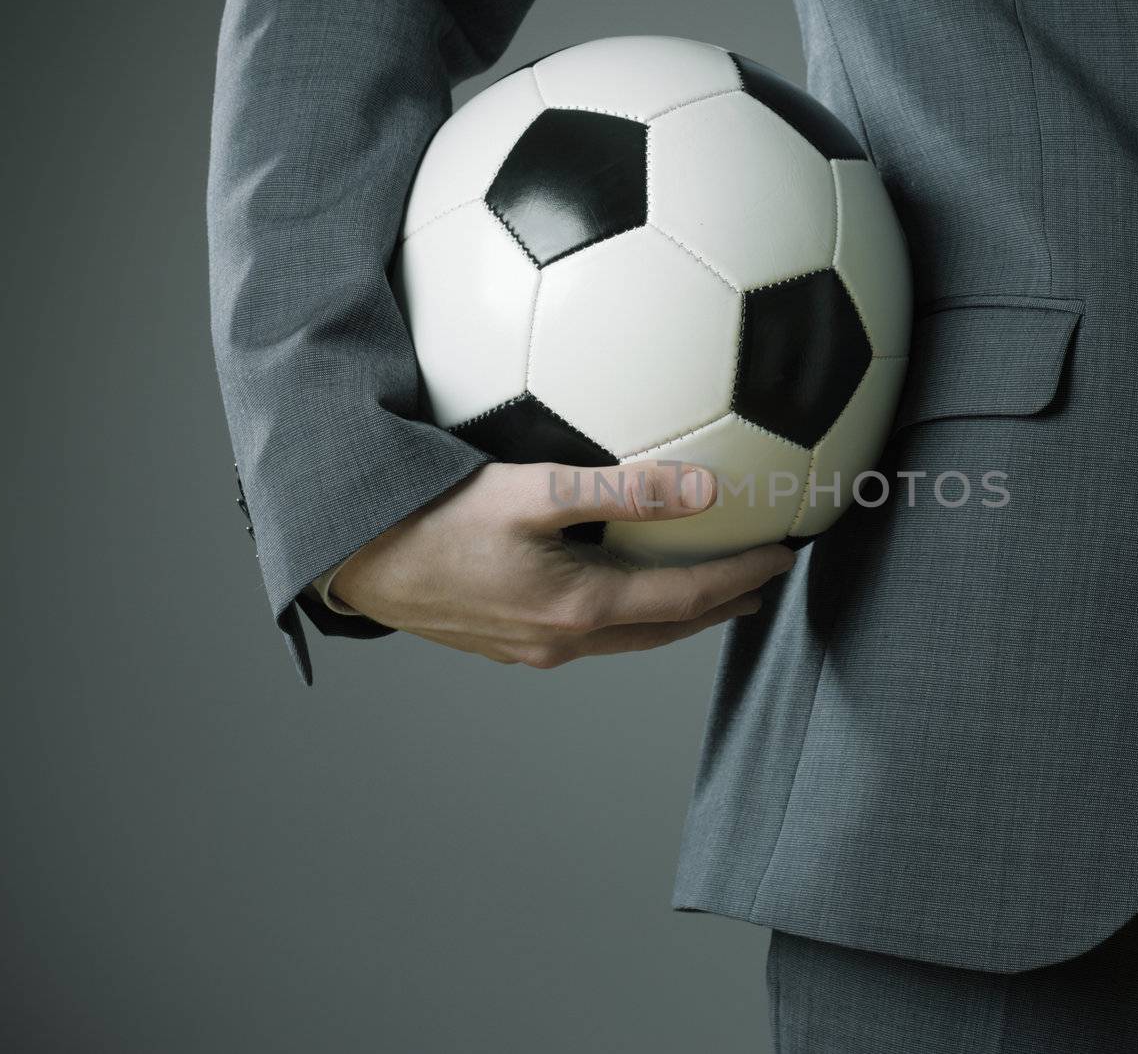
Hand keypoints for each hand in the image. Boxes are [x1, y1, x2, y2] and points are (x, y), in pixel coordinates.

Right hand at [328, 461, 794, 667]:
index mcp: (581, 609)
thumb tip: (707, 491)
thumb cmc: (431, 519)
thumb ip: (622, 489)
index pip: (689, 596)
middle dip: (720, 606)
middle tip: (761, 585)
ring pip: (628, 635)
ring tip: (707, 590)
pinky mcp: (507, 641)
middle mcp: (564, 642)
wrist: (352, 557)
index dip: (743, 576)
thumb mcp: (531, 490)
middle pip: (666, 628)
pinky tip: (619, 585)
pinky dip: (628, 610)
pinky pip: (590, 631)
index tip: (785, 554)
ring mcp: (533, 649)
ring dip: (675, 612)